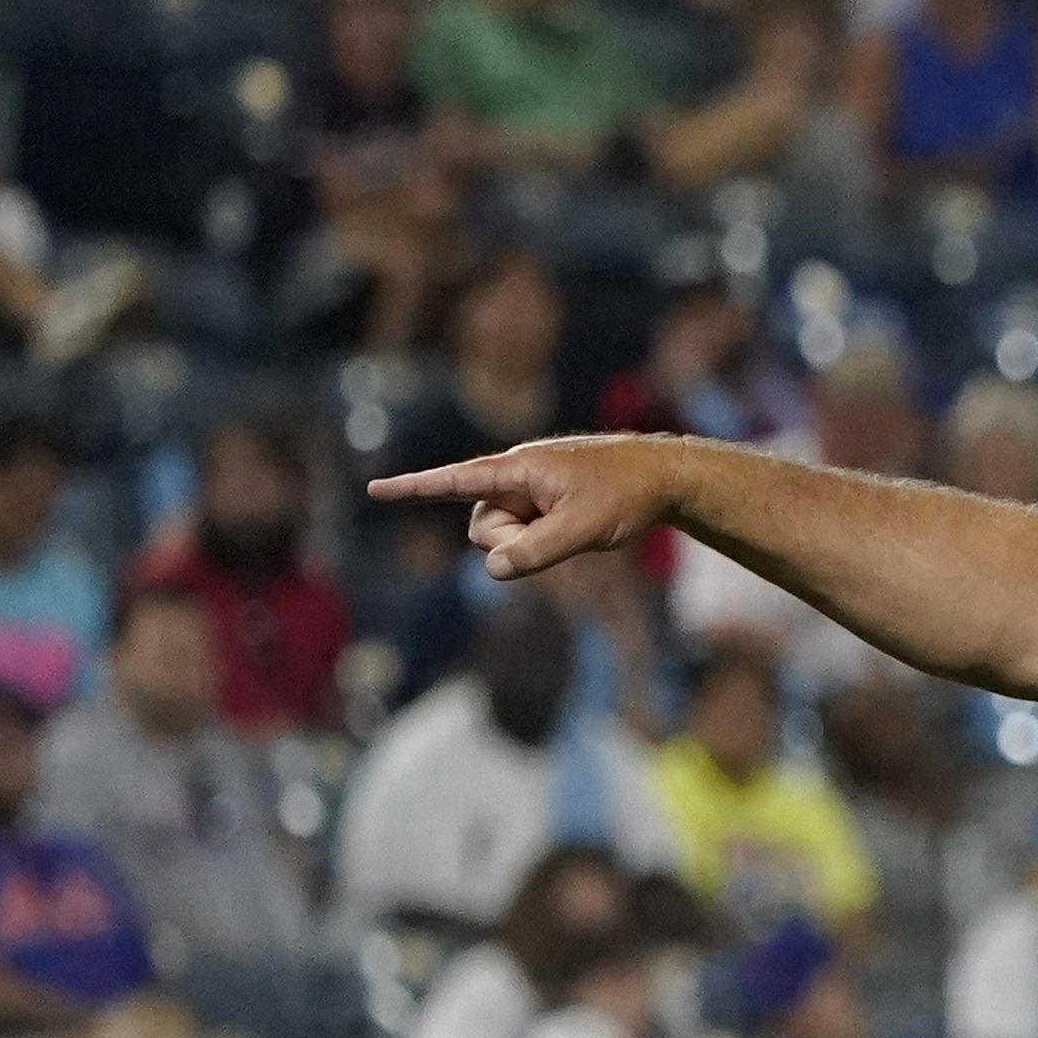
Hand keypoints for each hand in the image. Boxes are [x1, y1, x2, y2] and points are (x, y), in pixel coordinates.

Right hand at [371, 435, 688, 579]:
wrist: (665, 477)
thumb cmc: (626, 495)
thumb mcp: (584, 529)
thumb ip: (537, 551)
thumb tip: (494, 569)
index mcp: (519, 469)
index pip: (454, 480)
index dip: (413, 488)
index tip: (373, 490)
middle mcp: (515, 475)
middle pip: (482, 526)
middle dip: (509, 541)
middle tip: (561, 529)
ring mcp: (528, 490)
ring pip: (501, 535)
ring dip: (529, 542)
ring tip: (574, 523)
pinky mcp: (540, 503)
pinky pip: (522, 533)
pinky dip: (539, 540)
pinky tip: (572, 525)